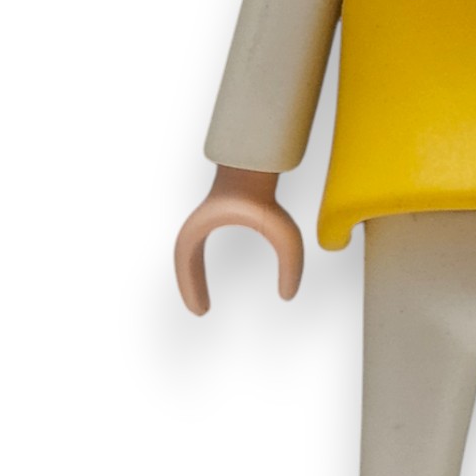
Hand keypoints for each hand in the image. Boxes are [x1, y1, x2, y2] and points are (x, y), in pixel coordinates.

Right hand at [174, 166, 303, 312]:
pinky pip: (198, 247)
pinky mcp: (215, 216)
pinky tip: (208, 277)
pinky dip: (197, 266)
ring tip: (202, 302)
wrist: (257, 164)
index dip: (191, 288)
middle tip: (201, 311)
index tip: (202, 311)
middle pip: (184, 261)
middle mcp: (197, 225)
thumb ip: (291, 265)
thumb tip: (288, 296)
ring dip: (192, 277)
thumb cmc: (267, 198)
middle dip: (190, 287)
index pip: (186, 264)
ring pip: (188, 255)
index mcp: (200, 229)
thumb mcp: (284, 235)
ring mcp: (204, 220)